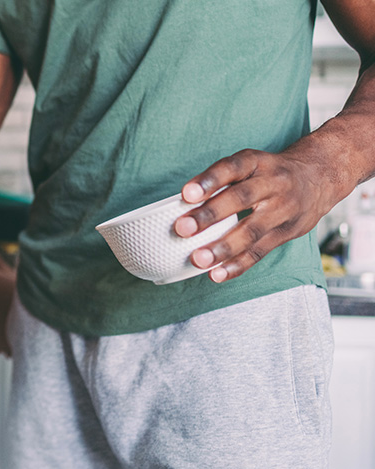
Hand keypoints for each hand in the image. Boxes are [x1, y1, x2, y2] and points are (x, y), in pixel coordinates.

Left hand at [173, 148, 332, 282]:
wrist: (320, 176)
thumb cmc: (270, 172)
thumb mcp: (250, 164)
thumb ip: (221, 181)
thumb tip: (180, 206)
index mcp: (257, 163)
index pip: (232, 168)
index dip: (209, 180)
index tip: (186, 194)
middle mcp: (273, 184)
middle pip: (241, 199)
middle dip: (210, 215)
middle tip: (182, 228)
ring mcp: (282, 209)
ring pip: (251, 230)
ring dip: (223, 247)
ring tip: (198, 259)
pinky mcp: (286, 233)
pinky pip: (260, 251)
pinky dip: (238, 265)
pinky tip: (218, 274)